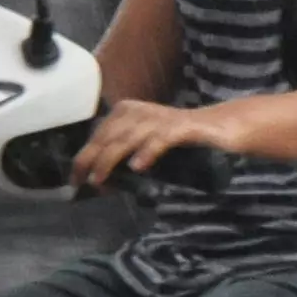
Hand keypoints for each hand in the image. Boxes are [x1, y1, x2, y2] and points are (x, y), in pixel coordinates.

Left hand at [69, 96, 249, 191]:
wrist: (222, 128)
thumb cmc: (180, 142)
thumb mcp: (146, 148)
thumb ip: (125, 158)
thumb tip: (98, 182)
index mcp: (128, 113)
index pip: (98, 135)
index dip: (84, 158)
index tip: (75, 182)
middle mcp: (141, 112)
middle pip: (108, 137)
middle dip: (91, 161)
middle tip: (82, 185)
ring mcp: (162, 119)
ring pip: (128, 138)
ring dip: (110, 159)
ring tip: (99, 179)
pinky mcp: (183, 127)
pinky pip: (160, 138)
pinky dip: (147, 152)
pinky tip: (136, 167)